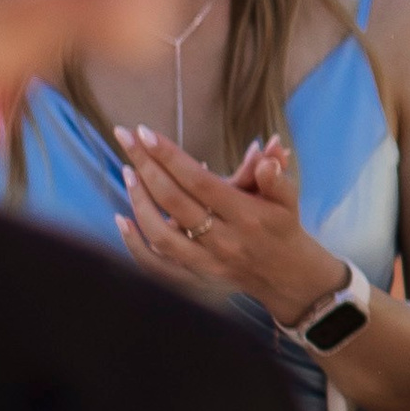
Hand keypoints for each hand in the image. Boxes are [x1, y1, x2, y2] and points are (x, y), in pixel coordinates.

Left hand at [116, 125, 336, 316]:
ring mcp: (207, 262)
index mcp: (247, 216)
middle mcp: (224, 240)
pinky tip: (121, 219)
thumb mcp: (287, 198)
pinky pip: (157, 265)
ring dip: (139, 201)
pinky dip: (135, 244)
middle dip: (145, 166)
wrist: (285, 276)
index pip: (199, 181)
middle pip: (174, 201)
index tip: (145, 132)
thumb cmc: (282, 226)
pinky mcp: (195, 278)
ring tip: (127, 171)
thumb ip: (276, 176)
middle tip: (125, 137)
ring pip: (161, 233)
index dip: (170, 156)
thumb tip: (268, 148)